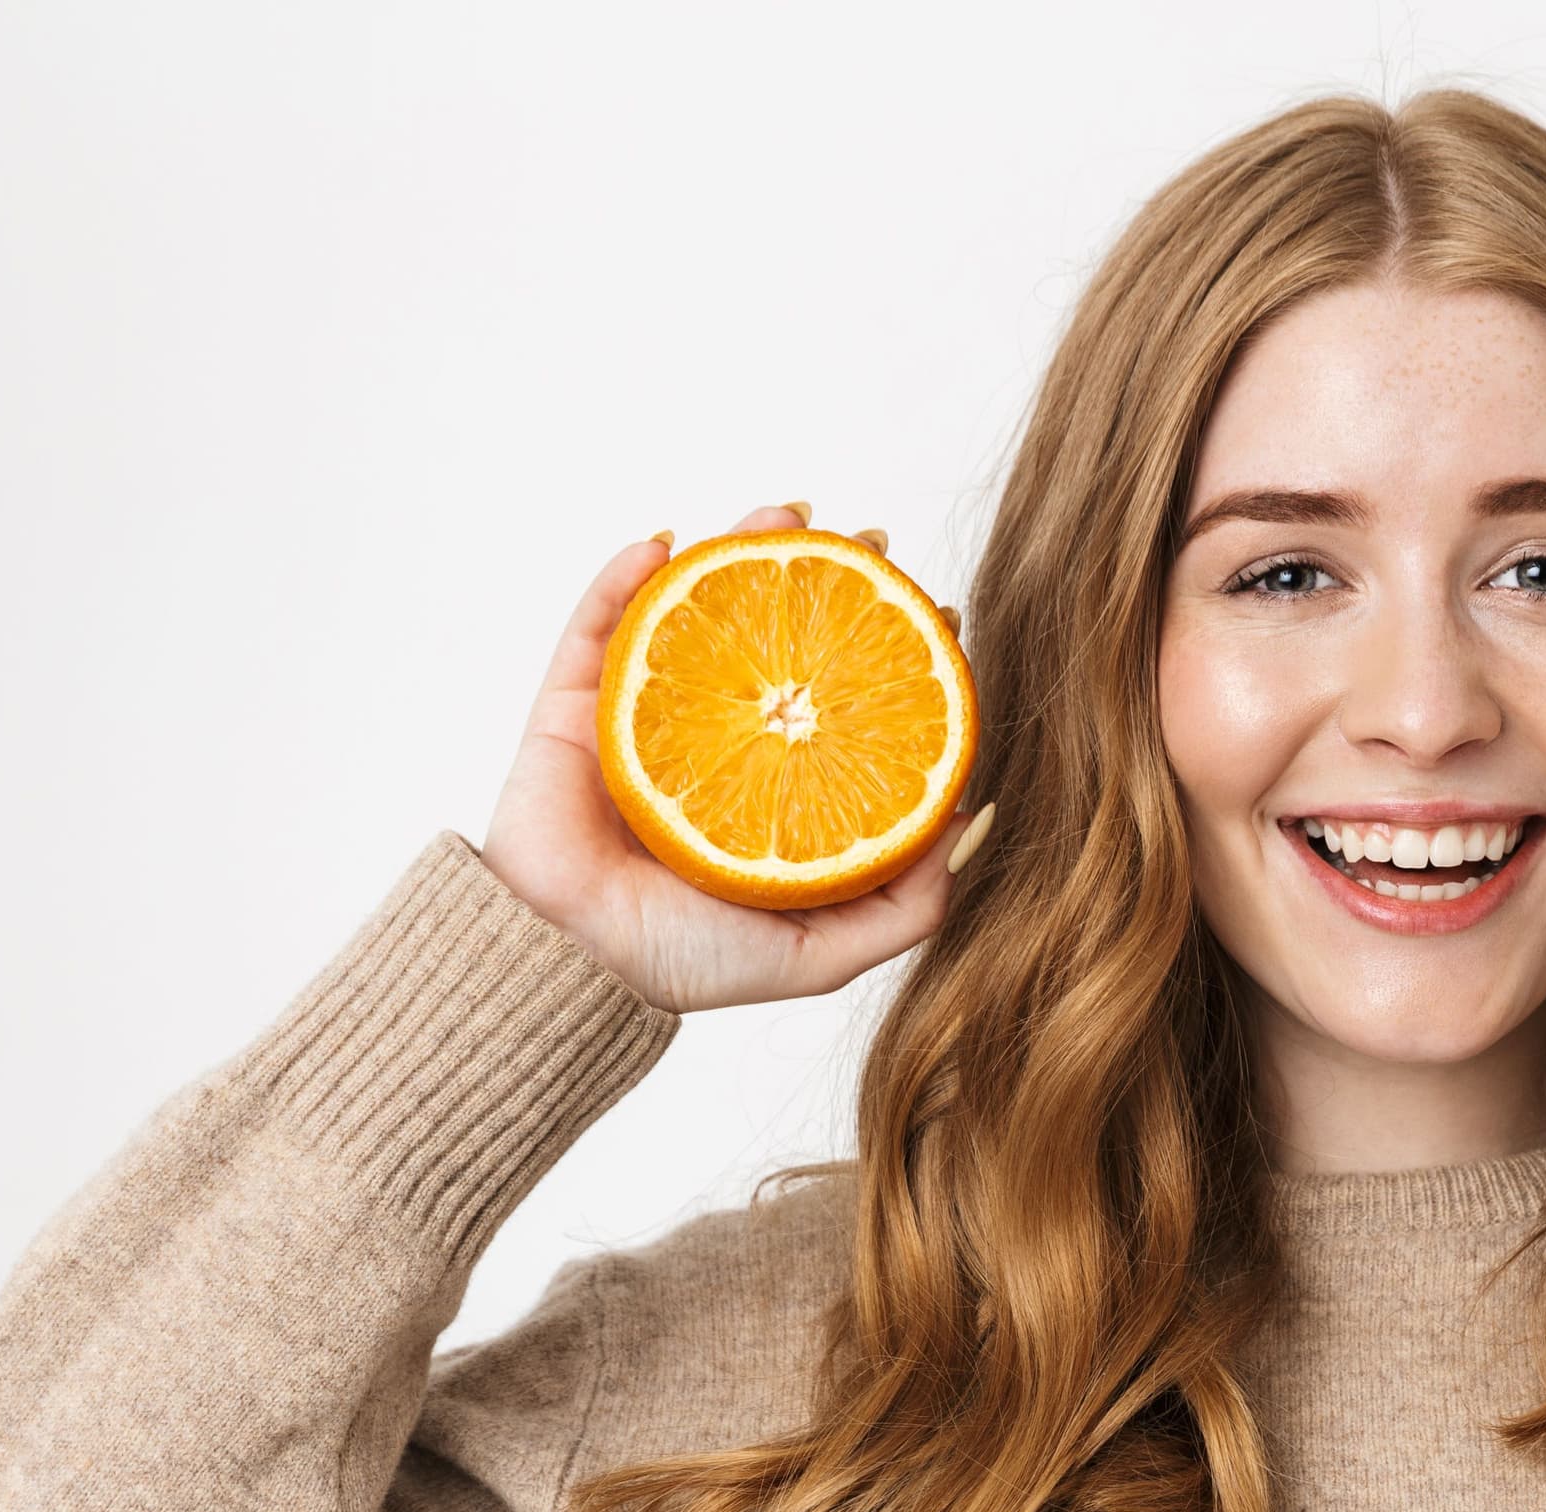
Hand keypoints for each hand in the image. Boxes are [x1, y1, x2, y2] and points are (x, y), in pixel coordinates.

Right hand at [477, 503, 983, 1012]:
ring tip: (784, 510)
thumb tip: (972, 817)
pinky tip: (664, 541)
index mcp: (769, 783)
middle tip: (871, 540)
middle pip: (774, 634)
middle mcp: (713, 739)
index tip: (939, 610)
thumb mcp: (823, 952)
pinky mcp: (573, 707)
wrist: (573, 966)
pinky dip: (623, 576)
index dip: (889, 649)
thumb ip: (904, 904)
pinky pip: (595, 625)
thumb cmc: (689, 963)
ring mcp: (642, 715)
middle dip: (827, 577)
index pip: (839, 698)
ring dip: (736, 545)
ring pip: (694, 608)